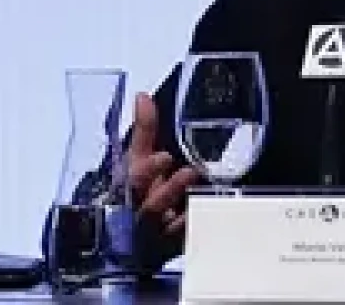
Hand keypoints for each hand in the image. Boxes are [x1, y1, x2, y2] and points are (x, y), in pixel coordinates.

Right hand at [127, 92, 200, 237]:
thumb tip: (143, 96)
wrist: (134, 240)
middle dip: (168, 190)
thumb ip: (144, 130)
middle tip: (190, 172)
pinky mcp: (176, 248)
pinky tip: (214, 217)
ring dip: (188, 211)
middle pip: (150, 206)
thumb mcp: (137, 161)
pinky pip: (189, 242)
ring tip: (205, 193)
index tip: (164, 156)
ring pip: (171, 227)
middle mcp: (141, 214)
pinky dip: (199, 229)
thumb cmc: (136, 193)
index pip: (134, 180)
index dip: (148, 169)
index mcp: (130, 190)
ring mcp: (159, 235)